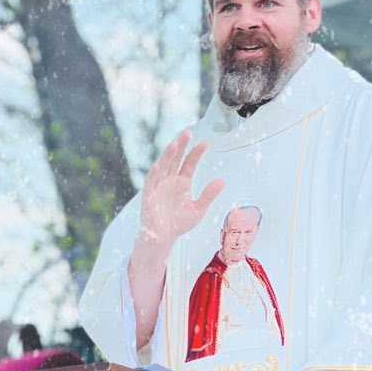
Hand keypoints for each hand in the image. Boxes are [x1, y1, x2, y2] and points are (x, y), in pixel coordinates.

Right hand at [139, 130, 224, 252]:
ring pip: (163, 167)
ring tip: (174, 144)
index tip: (205, 143)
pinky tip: (158, 166)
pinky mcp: (149, 196)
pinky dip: (154, 175)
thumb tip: (223, 181)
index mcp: (182, 182)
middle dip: (181, 146)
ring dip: (168, 155)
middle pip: (176, 159)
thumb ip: (208, 195)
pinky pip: (150, 183)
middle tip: (187, 133)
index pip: (190, 163)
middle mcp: (170, 180)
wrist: (164, 237)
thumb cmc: (180, 223)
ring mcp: (159, 186)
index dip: (196, 153)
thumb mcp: (199, 209)